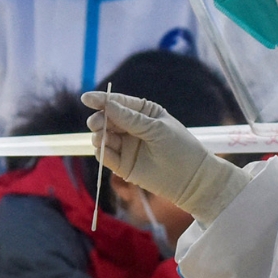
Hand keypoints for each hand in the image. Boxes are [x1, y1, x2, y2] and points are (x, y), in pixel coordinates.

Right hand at [81, 91, 247, 223]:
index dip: (101, 100)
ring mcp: (127, 146)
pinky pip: (106, 156)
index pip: (119, 103)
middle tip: (96, 123)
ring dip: (98, 136)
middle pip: (107, 119)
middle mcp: (132, 127)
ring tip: (101, 138)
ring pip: (104, 137)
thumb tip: (108, 105)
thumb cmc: (179, 148)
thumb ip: (130, 119)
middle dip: (99, 119)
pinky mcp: (123, 165)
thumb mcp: (156, 129)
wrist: (191, 179)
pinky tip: (103, 151)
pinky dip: (102, 152)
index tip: (86, 99)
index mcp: (143, 112)